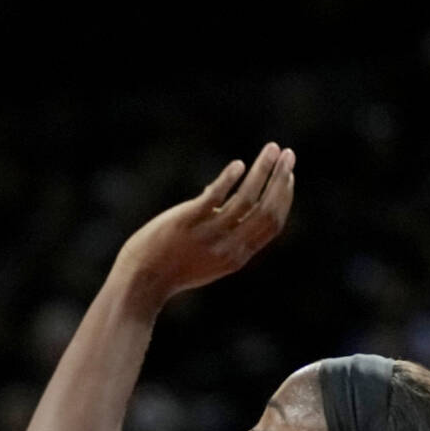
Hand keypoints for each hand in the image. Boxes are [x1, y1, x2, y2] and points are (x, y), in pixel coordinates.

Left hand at [118, 142, 295, 303]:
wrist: (141, 281)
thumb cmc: (172, 269)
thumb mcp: (209, 260)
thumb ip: (226, 236)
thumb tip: (232, 203)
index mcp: (237, 256)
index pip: (272, 224)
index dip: (284, 198)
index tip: (288, 176)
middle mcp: (228, 246)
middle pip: (267, 209)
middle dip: (281, 179)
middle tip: (288, 155)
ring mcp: (208, 233)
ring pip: (246, 198)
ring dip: (263, 170)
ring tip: (271, 149)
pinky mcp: (187, 221)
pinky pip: (216, 197)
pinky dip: (230, 179)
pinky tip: (239, 165)